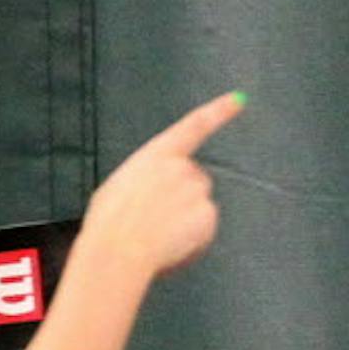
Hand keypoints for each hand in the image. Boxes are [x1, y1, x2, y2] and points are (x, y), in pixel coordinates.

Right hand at [82, 91, 241, 276]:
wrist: (117, 249)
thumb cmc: (109, 222)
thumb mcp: (120, 184)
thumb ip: (147, 179)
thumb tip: (155, 193)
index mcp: (158, 153)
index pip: (195, 126)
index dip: (220, 111)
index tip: (238, 100)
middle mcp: (182, 166)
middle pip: (195, 179)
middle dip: (181, 198)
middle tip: (155, 219)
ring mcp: (198, 190)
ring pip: (199, 206)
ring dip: (186, 219)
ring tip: (158, 235)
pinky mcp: (207, 216)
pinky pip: (204, 230)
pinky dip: (192, 240)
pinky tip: (169, 246)